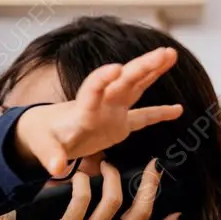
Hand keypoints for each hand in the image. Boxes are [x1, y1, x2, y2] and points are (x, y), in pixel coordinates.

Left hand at [14, 47, 183, 176]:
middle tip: (164, 52)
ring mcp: (112, 111)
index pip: (92, 90)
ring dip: (152, 71)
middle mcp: (100, 104)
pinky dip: (159, 113)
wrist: (44, 131)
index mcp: (81, 108)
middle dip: (142, 67)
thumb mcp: (42, 145)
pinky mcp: (119, 123)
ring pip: (135, 87)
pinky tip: (178, 109)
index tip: (115, 68)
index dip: (102, 79)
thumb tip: (55, 167)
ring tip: (171, 55)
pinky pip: (143, 116)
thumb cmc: (42, 135)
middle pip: (123, 82)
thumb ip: (50, 154)